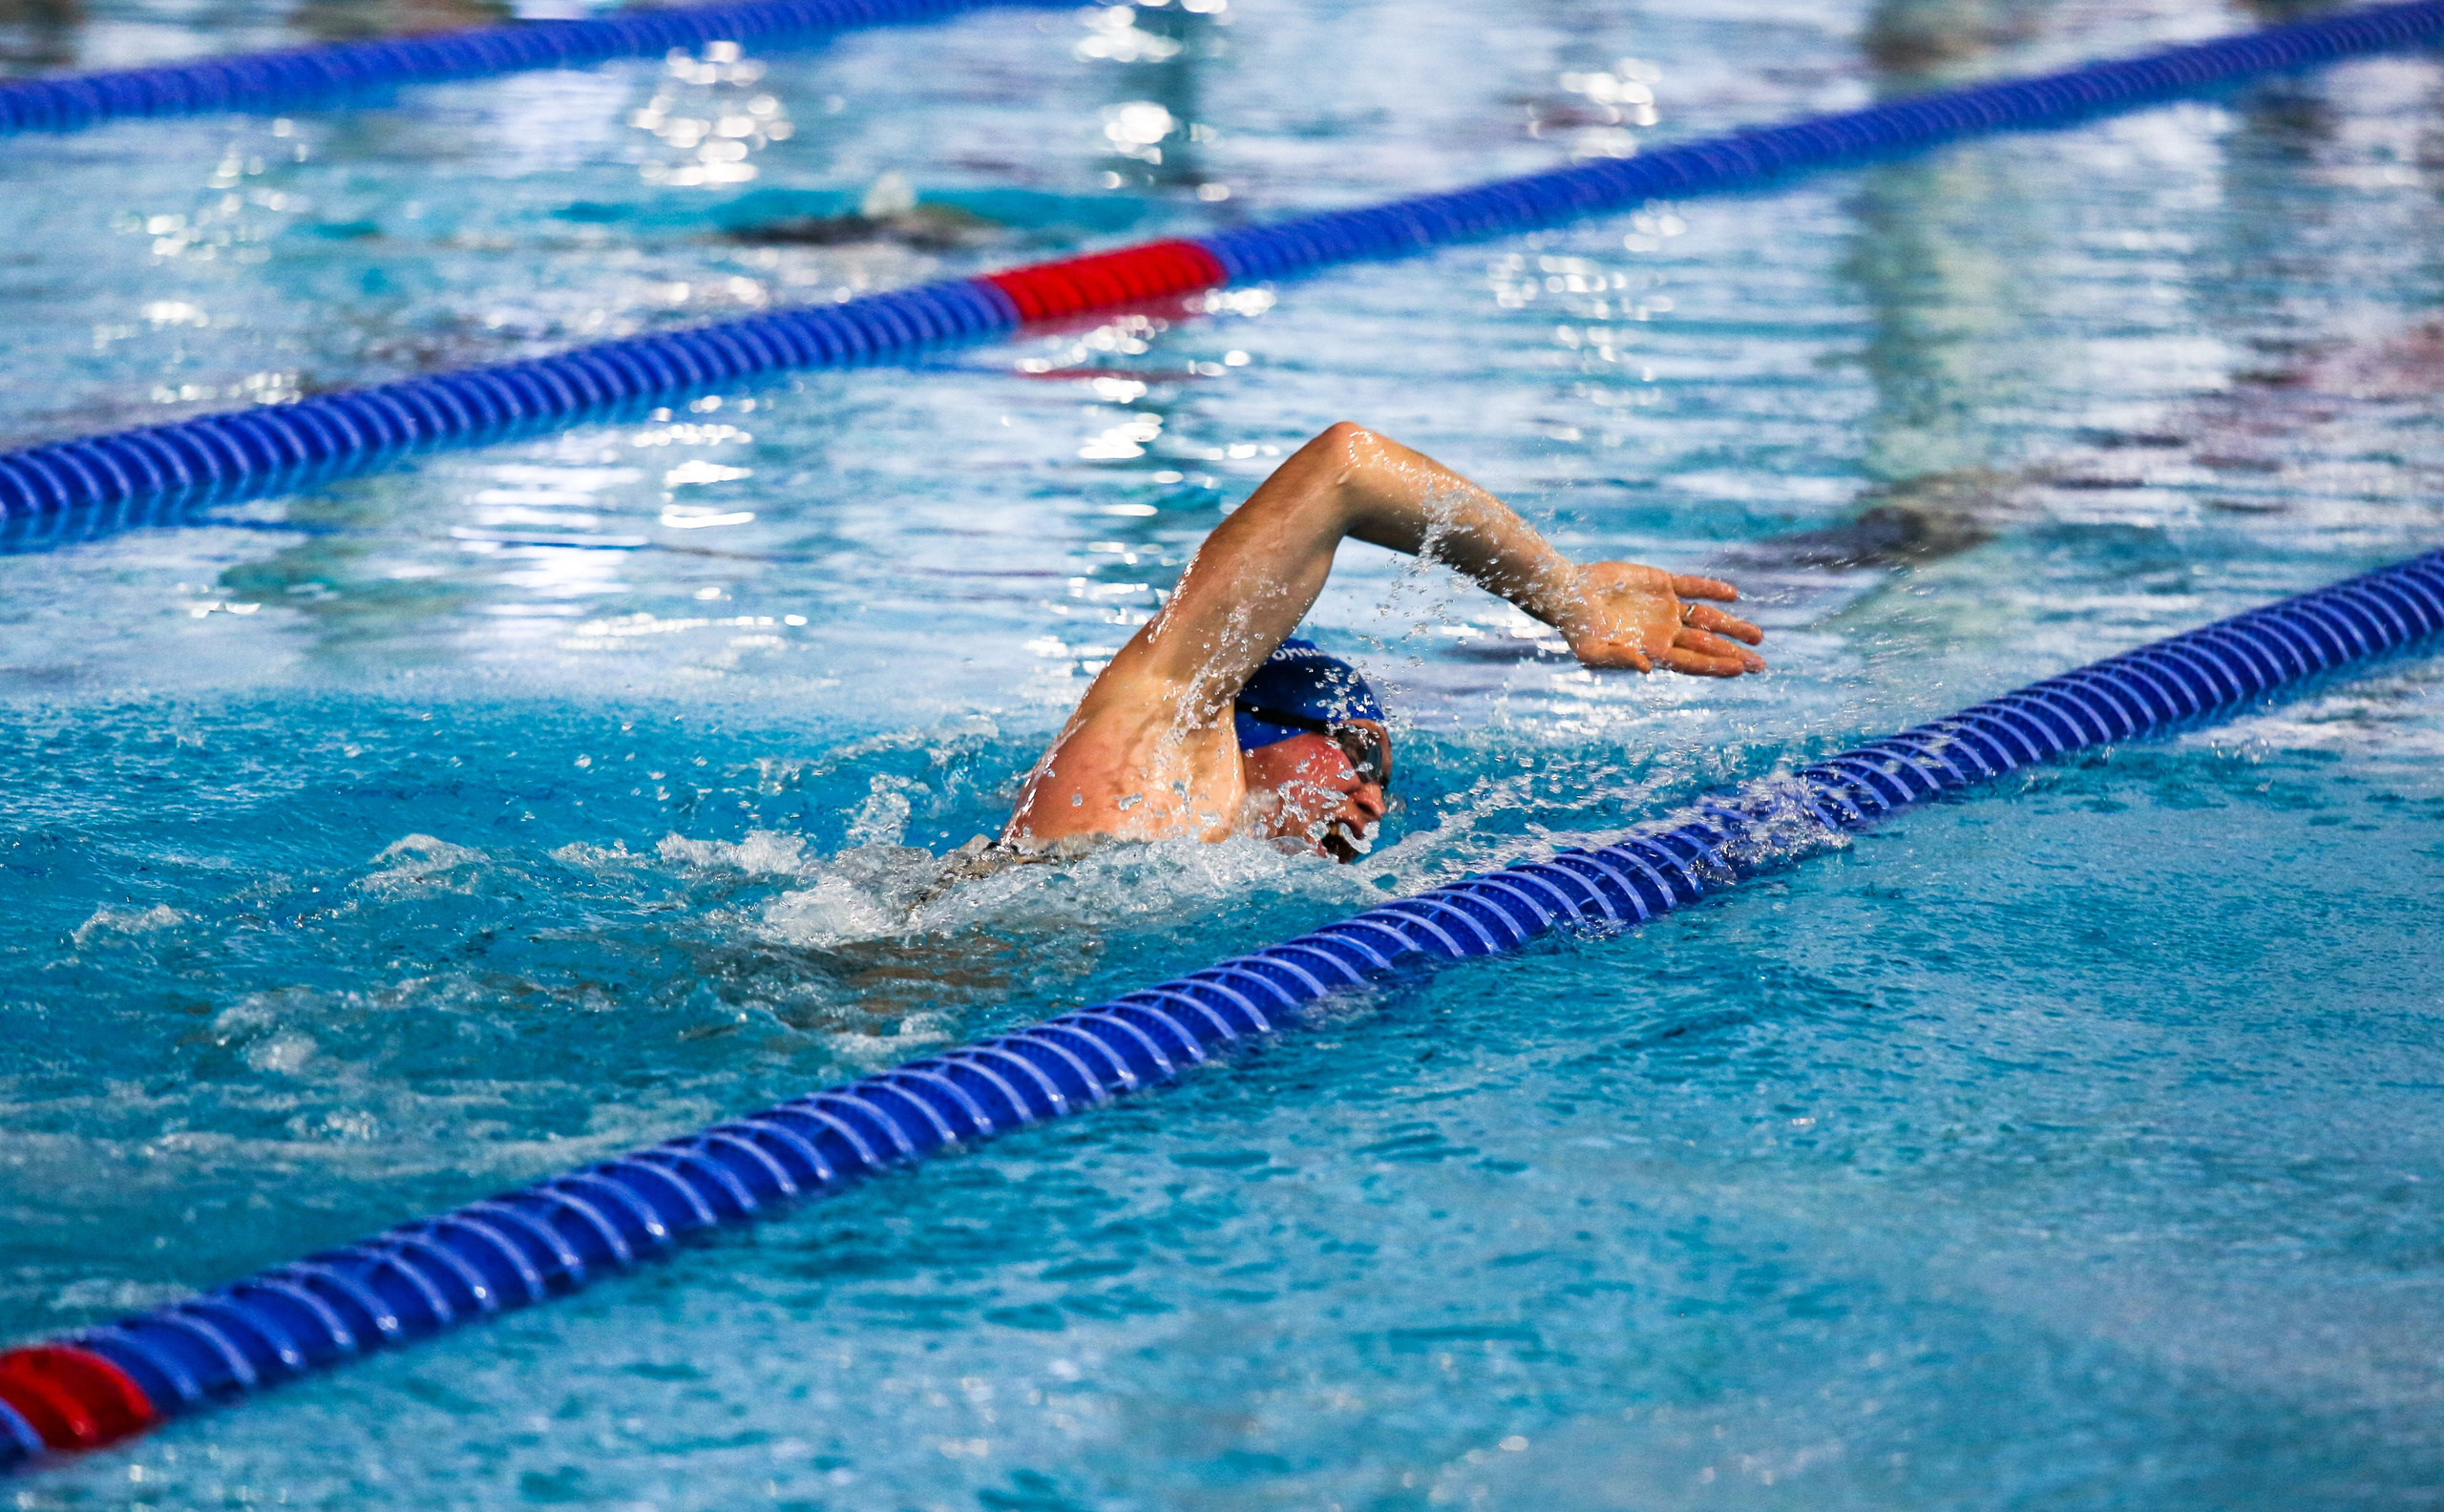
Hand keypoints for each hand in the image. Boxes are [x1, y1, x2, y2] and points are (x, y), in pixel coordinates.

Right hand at [1555, 562, 1765, 675]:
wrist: (1568, 594)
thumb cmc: (1577, 629)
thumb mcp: (1593, 652)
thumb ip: (1621, 658)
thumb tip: (1646, 668)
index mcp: (1653, 652)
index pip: (1692, 663)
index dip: (1716, 666)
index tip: (1740, 669)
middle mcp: (1665, 632)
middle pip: (1707, 645)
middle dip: (1734, 653)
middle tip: (1761, 664)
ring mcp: (1666, 608)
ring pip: (1707, 619)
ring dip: (1732, 625)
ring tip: (1758, 636)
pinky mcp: (1661, 583)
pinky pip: (1693, 587)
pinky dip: (1711, 589)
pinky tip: (1732, 595)